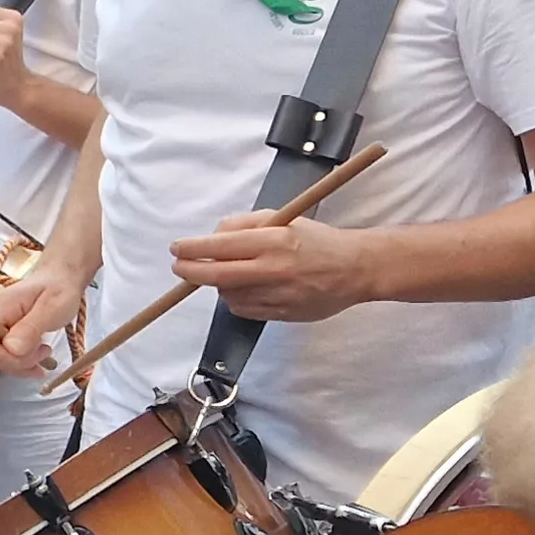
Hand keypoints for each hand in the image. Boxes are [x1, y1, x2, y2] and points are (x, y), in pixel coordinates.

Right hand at [0, 257, 84, 376]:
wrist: (60, 281)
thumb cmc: (58, 290)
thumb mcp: (51, 308)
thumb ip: (30, 328)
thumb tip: (11, 349)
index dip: (3, 354)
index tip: (32, 355)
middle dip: (19, 362)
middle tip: (45, 352)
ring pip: (0, 358)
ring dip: (23, 364)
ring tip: (45, 352)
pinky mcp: (4, 334)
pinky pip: (7, 356)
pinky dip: (23, 363)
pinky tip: (38, 361)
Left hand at [169, 214, 374, 321]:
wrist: (356, 269)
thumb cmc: (318, 241)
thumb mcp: (283, 219)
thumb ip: (244, 224)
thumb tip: (212, 236)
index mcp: (274, 242)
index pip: (221, 246)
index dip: (192, 248)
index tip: (177, 248)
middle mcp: (275, 270)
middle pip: (217, 276)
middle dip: (190, 272)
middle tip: (179, 266)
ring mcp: (279, 296)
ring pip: (228, 295)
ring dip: (218, 285)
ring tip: (230, 273)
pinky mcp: (283, 315)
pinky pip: (244, 310)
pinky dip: (236, 299)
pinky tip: (245, 288)